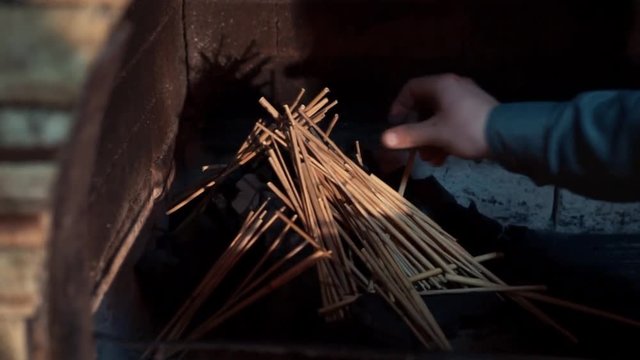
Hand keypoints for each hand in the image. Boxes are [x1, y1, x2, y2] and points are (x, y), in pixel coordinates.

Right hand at [382, 74, 498, 164]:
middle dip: (416, 130)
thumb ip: (408, 135)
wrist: (510, 136)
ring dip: (430, 139)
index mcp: (441, 85)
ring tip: (429, 159)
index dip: (398, 107)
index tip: (395, 125)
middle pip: (424, 106)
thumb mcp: (434, 134)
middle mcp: (453, 88)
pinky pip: (452, 123)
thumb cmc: (467, 130)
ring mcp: (466, 101)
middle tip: (413, 148)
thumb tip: (384, 138)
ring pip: (438, 118)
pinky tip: (443, 158)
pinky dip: (444, 139)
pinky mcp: (476, 114)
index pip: (410, 89)